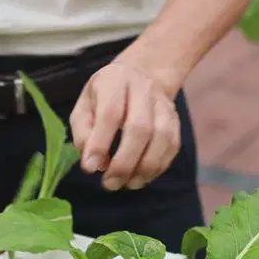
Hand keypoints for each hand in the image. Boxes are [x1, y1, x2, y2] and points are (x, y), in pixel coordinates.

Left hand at [69, 57, 181, 192]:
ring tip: (128, 184)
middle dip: (124, 162)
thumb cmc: (105, 95)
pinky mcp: (175, 118)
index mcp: (114, 81)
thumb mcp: (84, 105)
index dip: (100, 143)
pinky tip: (142, 177)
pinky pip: (172, 145)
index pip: (110, 113)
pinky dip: (158, 166)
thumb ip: (83, 132)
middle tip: (110, 184)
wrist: (141, 74)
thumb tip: (92, 161)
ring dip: (145, 167)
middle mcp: (143, 88)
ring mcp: (163, 103)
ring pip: (162, 138)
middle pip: (140, 128)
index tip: (90, 169)